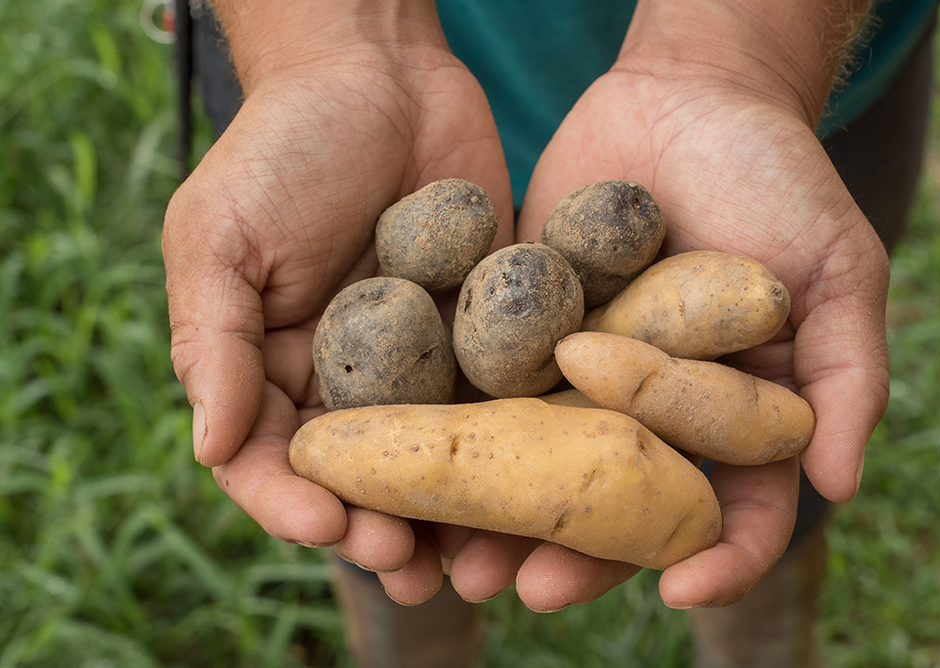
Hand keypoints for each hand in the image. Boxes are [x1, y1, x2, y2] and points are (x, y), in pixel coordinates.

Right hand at [163, 11, 513, 589]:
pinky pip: (499, 398)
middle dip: (380, 527)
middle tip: (409, 566)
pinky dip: (513, 445)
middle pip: (360, 478)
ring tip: (472, 563)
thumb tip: (209, 448)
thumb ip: (211, 341)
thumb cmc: (284, 147)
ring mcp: (422, 361)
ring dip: (450, 514)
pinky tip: (534, 482)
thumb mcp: (221, 236)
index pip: (269, 459)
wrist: (380, 76)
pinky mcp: (486, 333)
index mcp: (270, 367)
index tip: (326, 528)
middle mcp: (347, 378)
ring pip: (433, 458)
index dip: (291, 504)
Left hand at [443, 5, 887, 608]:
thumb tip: (839, 483)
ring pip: (539, 470)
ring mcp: (581, 380)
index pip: (731, 513)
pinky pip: (486, 393)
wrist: (688, 98)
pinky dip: (456, 434)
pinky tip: (418, 465)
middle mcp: (651, 414)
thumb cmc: (779, 180)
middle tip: (531, 588)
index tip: (685, 591)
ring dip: (498, 520)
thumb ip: (847, 373)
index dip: (717, 560)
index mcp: (732, 418)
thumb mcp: (837, 270)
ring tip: (457, 559)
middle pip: (615, 510)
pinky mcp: (521, 335)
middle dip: (576, 555)